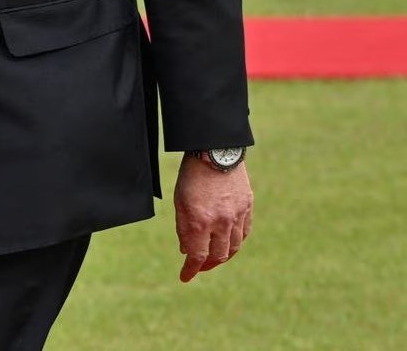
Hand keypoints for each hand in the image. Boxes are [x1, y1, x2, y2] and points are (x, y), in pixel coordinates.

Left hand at [173, 154, 252, 282]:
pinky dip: (236, 242)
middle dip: (207, 265)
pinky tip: (229, 243)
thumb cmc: (192, 176)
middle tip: (199, 266)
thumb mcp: (179, 202)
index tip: (185, 277)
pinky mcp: (247, 208)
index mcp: (200, 221)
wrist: (215, 152)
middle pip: (218, 255)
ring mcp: (237, 215)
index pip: (197, 256)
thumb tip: (186, 251)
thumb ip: (183, 228)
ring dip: (223, 256)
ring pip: (233, 247)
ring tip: (214, 258)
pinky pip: (244, 233)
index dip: (191, 270)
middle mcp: (221, 222)